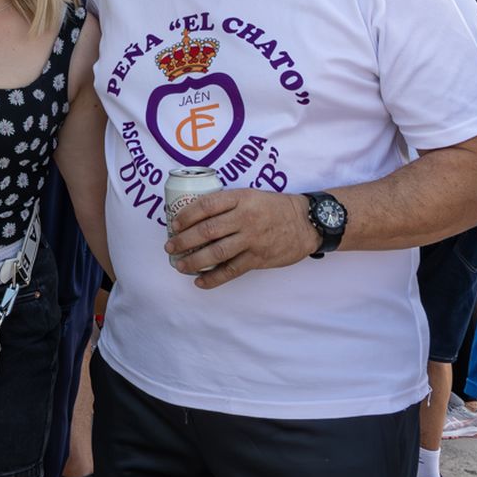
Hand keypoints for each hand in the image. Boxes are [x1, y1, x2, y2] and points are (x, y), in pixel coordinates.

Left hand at [164, 189, 319, 288]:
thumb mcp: (249, 195)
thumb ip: (226, 204)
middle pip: (207, 231)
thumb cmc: (273, 207)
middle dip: (184, 240)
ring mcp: (252, 239)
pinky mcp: (258, 258)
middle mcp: (245, 218)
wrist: (306, 222)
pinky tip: (200, 281)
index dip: (186, 216)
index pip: (206, 206)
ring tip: (180, 265)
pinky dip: (213, 278)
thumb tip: (194, 216)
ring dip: (194, 261)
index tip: (174, 224)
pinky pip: (231, 270)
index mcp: (240, 198)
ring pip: (216, 252)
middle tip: (170, 247)